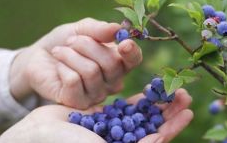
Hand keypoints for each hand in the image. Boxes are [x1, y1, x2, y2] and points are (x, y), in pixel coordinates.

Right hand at [0, 89, 192, 142]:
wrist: (37, 135)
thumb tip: (161, 141)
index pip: (156, 140)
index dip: (173, 127)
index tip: (188, 112)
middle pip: (152, 126)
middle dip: (169, 112)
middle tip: (185, 95)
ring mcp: (112, 130)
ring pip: (142, 115)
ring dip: (157, 103)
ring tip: (171, 88)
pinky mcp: (102, 118)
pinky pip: (124, 108)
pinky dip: (137, 100)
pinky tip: (149, 90)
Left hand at [10, 18, 142, 108]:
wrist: (39, 57)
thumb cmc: (65, 42)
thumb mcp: (82, 29)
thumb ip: (100, 29)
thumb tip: (118, 29)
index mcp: (119, 62)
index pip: (134, 60)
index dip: (132, 52)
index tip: (123, 43)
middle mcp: (112, 82)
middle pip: (111, 63)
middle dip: (87, 45)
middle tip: (71, 41)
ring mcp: (96, 95)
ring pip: (91, 71)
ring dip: (70, 55)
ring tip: (60, 52)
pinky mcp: (78, 102)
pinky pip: (73, 81)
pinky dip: (63, 67)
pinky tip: (58, 68)